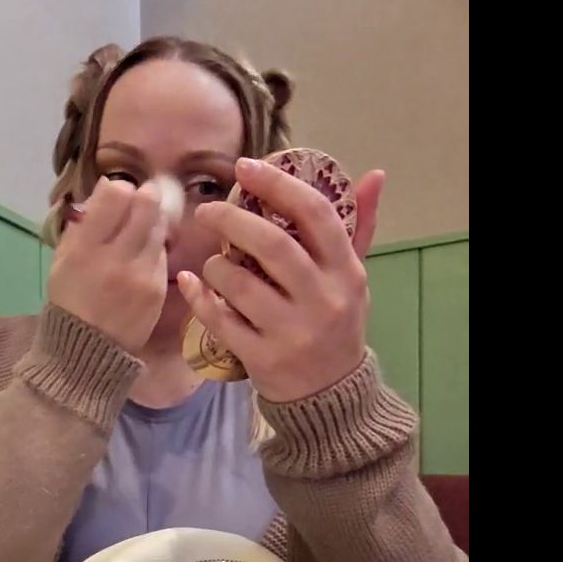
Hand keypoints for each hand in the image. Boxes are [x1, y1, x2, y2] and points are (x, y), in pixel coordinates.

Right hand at [47, 178, 167, 354]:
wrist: (86, 351)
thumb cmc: (69, 300)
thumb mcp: (62, 259)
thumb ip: (84, 223)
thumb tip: (109, 186)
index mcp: (84, 248)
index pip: (116, 194)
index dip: (119, 189)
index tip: (116, 198)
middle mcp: (115, 257)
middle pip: (146, 204)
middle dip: (144, 198)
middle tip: (139, 203)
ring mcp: (141, 274)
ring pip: (159, 227)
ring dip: (151, 224)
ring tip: (137, 235)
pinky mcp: (157, 289)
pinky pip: (161, 255)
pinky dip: (153, 252)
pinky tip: (140, 263)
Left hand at [177, 158, 385, 401]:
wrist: (330, 394)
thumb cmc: (336, 324)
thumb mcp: (354, 278)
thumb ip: (357, 228)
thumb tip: (373, 175)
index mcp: (346, 272)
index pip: (315, 215)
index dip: (278, 184)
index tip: (245, 167)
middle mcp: (322, 300)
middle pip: (272, 245)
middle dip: (232, 219)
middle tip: (207, 210)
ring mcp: (291, 332)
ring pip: (241, 284)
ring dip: (216, 265)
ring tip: (211, 262)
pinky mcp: (262, 358)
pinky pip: (220, 321)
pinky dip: (199, 298)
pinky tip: (189, 282)